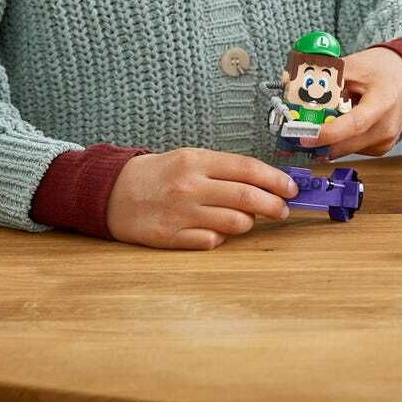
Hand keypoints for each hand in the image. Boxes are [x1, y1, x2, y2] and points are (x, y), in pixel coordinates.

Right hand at [106, 148, 297, 250]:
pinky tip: (218, 232)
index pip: (248, 169)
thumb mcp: (189, 159)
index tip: (291, 188)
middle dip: (273, 205)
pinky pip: (211, 242)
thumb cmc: (158, 174)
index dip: (276, 180)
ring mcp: (180, 214)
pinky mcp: (170, 238)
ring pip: (234, 223)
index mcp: (197, 161)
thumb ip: (224, 170)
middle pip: (248, 198)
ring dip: (249, 223)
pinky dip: (221, 238)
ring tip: (247, 219)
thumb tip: (265, 182)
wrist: (110, 192)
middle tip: (282, 210)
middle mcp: (190, 187)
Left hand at [301, 46, 401, 157]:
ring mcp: (385, 141)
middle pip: (346, 144)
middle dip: (317, 141)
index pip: (354, 125)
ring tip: (315, 123)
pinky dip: (339, 140)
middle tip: (294, 134)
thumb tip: (289, 81)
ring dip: (327, 141)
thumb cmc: (383, 69)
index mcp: (383, 103)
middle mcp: (387, 128)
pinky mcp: (381, 148)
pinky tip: (340, 124)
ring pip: (346, 150)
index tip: (304, 135)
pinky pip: (352, 149)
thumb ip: (323, 76)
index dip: (327, 134)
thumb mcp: (354, 65)